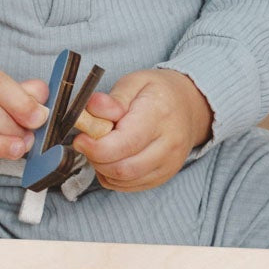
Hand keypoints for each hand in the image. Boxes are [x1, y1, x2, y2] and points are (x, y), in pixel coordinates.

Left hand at [72, 69, 211, 191]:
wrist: (188, 106)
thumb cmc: (157, 93)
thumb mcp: (134, 82)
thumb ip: (114, 98)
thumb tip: (93, 108)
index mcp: (160, 115)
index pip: (125, 142)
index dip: (96, 147)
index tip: (81, 139)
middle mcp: (169, 143)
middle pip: (123, 167)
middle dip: (96, 159)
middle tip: (88, 143)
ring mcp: (169, 164)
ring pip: (124, 180)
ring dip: (102, 168)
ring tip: (102, 147)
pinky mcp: (164, 176)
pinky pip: (128, 186)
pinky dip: (112, 176)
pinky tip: (112, 158)